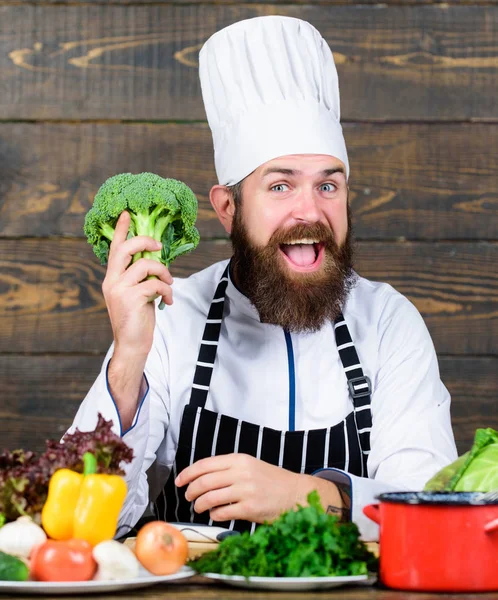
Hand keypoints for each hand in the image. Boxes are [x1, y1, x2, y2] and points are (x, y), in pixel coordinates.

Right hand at [102, 211, 172, 359]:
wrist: (132, 344)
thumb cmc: (137, 319)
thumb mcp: (137, 294)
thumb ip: (140, 277)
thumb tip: (156, 260)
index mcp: (112, 278)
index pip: (114, 249)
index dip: (121, 230)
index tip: (127, 213)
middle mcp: (111, 281)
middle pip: (126, 249)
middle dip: (145, 241)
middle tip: (159, 246)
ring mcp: (119, 289)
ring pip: (146, 265)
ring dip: (164, 272)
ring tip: (169, 284)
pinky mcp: (131, 298)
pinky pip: (155, 284)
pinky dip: (166, 290)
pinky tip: (168, 300)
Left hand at [175, 454, 324, 523]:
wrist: (295, 493)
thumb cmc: (272, 481)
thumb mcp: (250, 466)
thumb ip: (228, 469)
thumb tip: (202, 478)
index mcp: (239, 459)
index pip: (205, 464)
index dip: (188, 473)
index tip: (179, 481)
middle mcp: (241, 472)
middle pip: (204, 482)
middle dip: (191, 491)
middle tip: (188, 497)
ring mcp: (246, 490)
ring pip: (210, 498)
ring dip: (199, 505)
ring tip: (199, 508)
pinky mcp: (250, 508)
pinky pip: (222, 512)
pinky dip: (214, 514)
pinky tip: (215, 514)